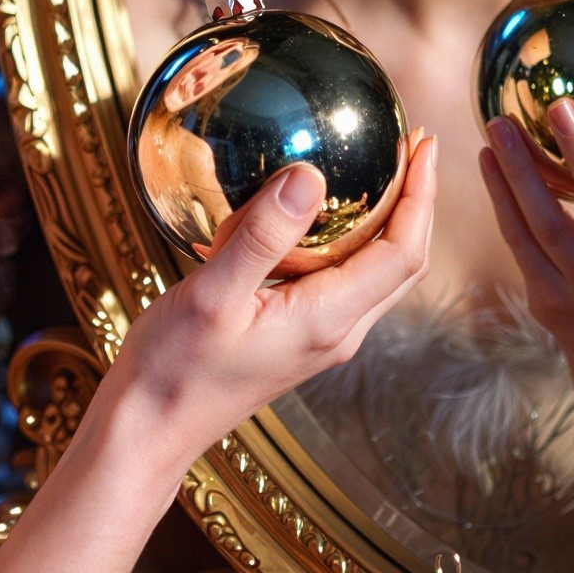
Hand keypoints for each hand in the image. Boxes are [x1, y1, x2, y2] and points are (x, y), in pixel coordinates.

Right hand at [115, 137, 436, 455]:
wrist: (150, 427)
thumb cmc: (175, 368)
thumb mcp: (212, 294)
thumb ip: (263, 235)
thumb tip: (310, 176)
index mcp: (328, 320)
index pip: (403, 253)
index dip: (422, 196)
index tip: (423, 144)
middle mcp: (335, 331)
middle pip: (403, 263)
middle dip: (417, 203)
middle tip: (412, 147)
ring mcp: (318, 338)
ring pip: (375, 273)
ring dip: (388, 222)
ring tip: (378, 170)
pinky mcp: (295, 336)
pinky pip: (339, 281)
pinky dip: (346, 241)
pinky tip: (314, 215)